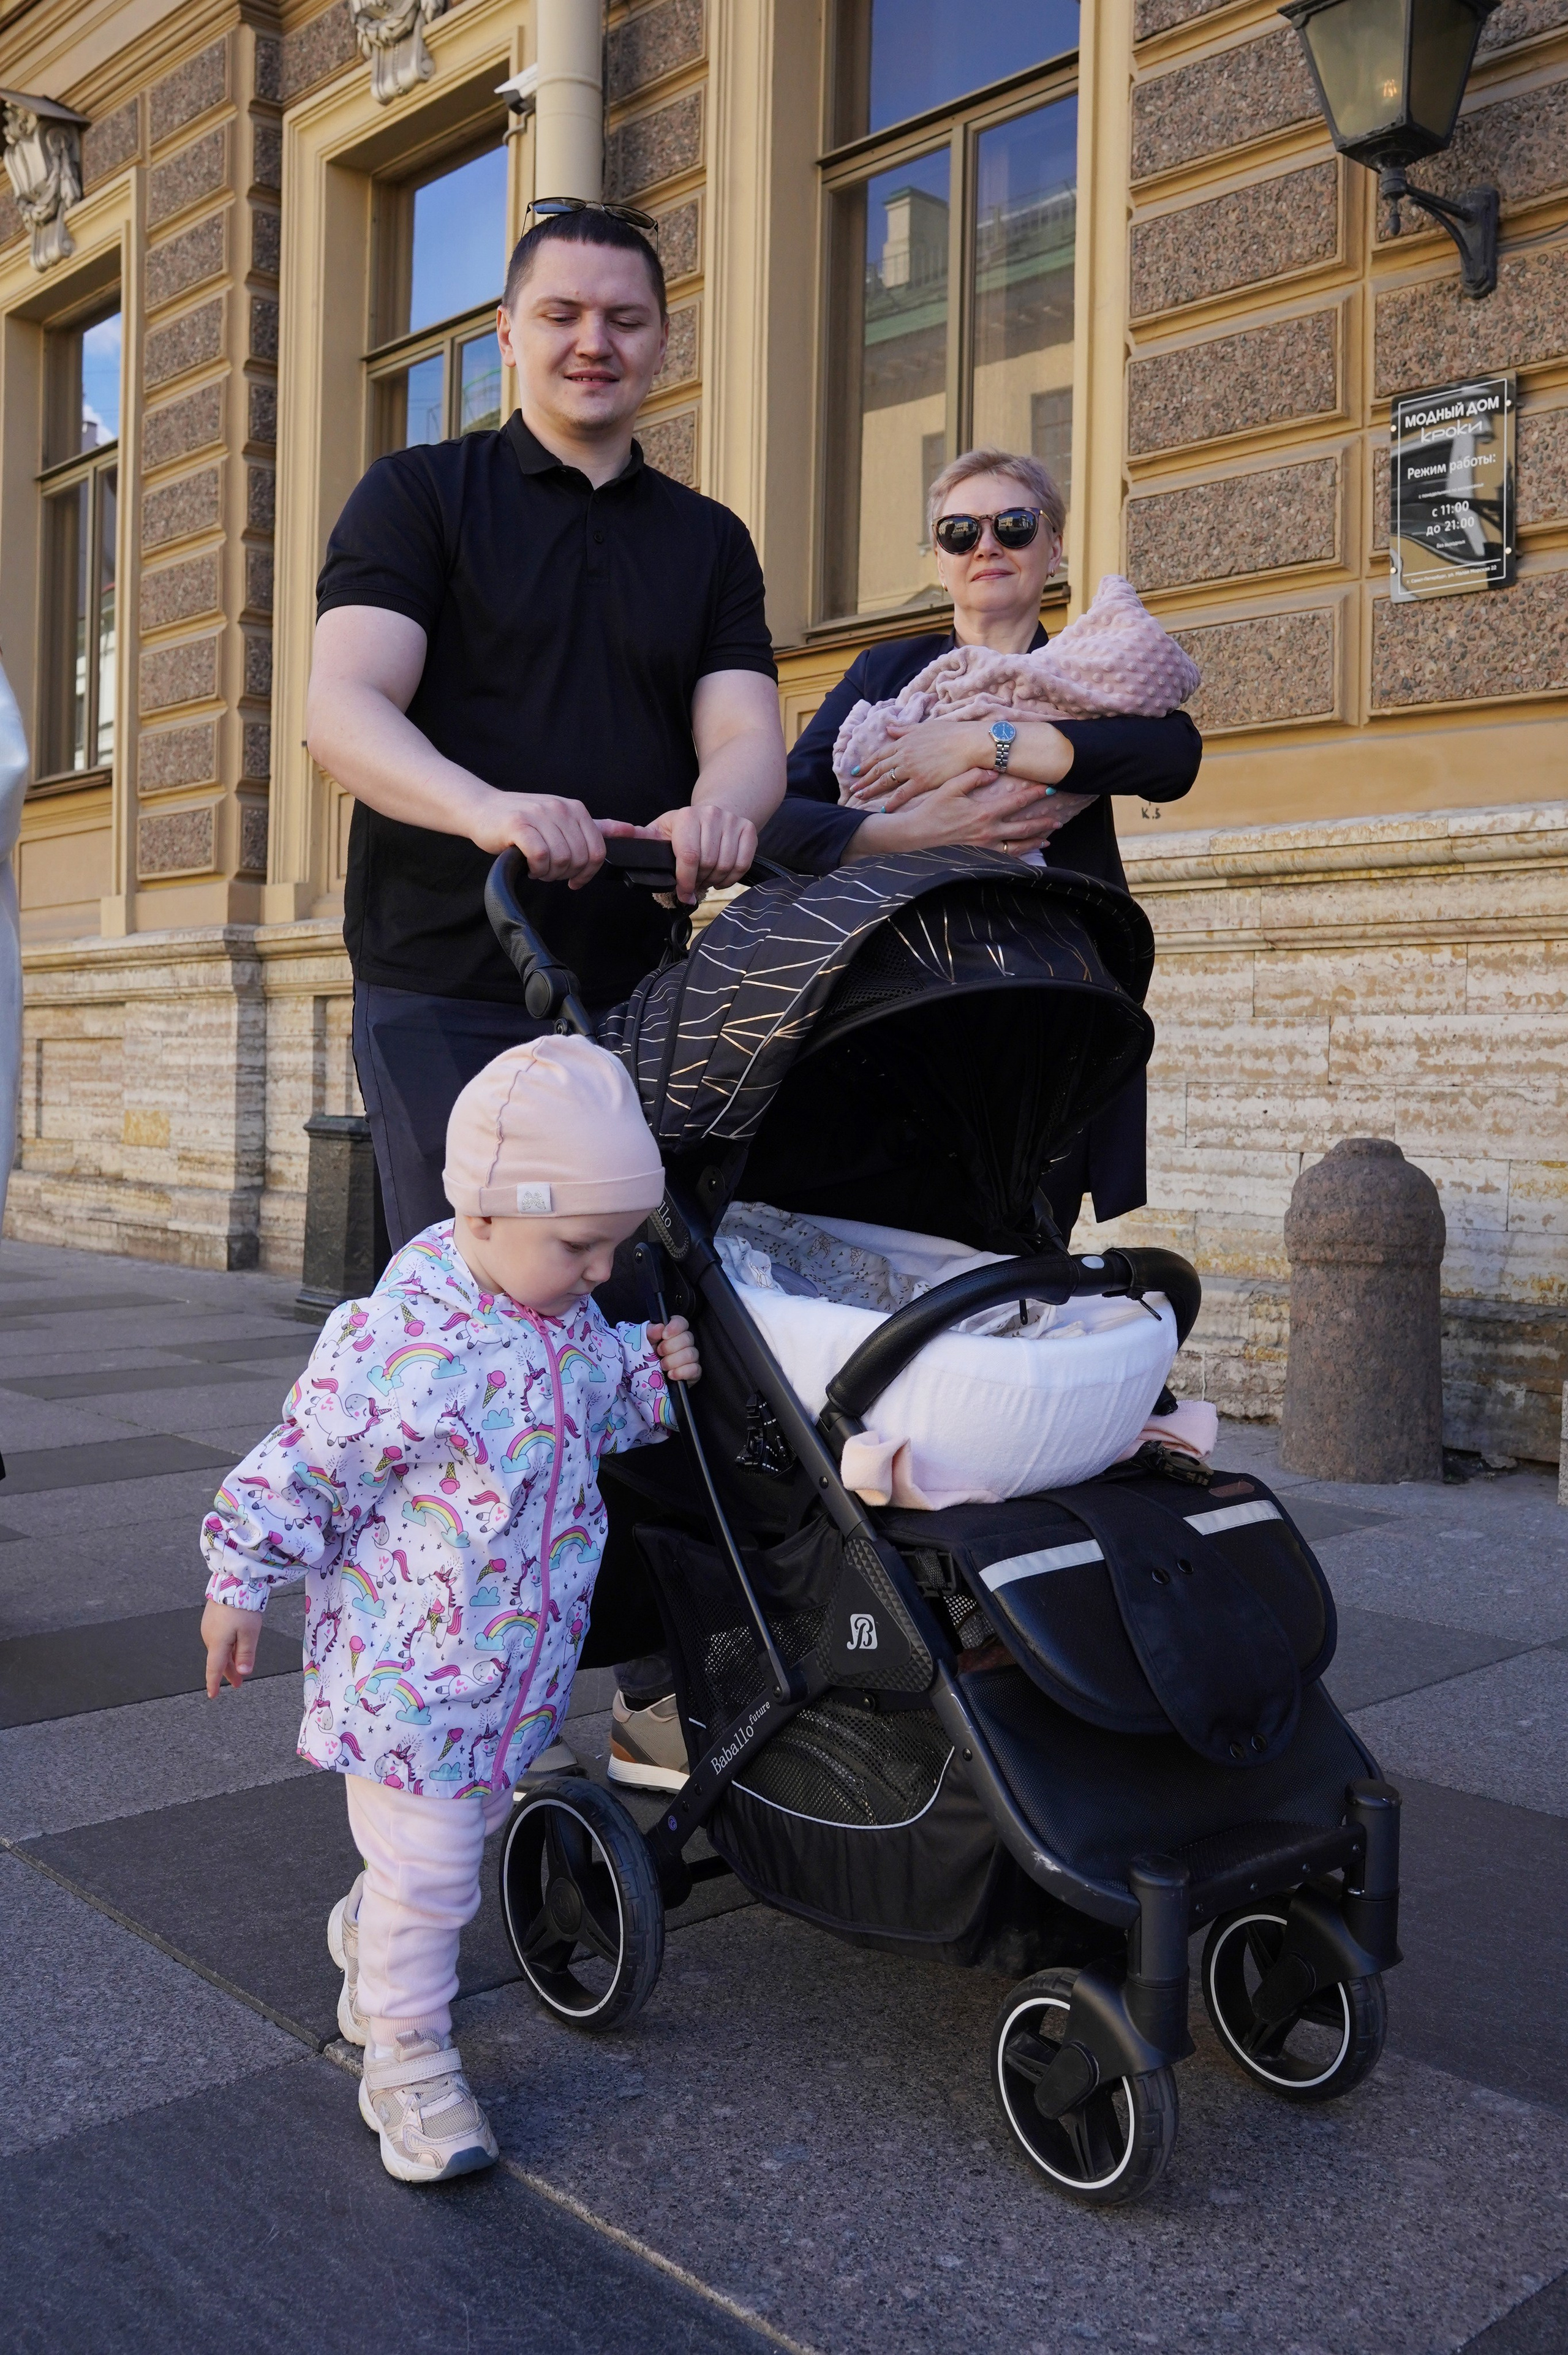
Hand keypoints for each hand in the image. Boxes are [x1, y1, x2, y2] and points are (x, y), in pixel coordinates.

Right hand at [202, 1599, 263, 1697]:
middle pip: (218, 1660)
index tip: (212, 1696)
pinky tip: (235, 1647)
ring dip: (229, 1659)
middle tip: (237, 1684)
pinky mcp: (211, 1619)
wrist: (233, 1581)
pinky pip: (219, 1639)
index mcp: (217, 1643)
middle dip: (228, 1672)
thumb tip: (243, 1672)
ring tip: (239, 1668)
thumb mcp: (249, 1632)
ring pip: (219, 1649)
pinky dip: (226, 1647)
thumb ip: (245, 1654)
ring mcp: (209, 1627)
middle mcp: (209, 1637)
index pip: (213, 1669)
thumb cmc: (242, 1607)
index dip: (213, 1684)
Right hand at [468, 790, 607, 888]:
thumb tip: (633, 830)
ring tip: (539, 869)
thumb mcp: (564, 820)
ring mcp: (539, 815)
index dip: (588, 872)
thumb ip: (598, 828)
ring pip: (561, 859)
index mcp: (575, 809)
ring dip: (550, 873)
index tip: (575, 879)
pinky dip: (537, 869)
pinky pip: (540, 856)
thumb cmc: (523, 820)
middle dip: (566, 874)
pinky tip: (530, 867)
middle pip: (579, 858)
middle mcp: (560, 808)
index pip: (598, 851)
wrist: (483, 809)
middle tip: (550, 873)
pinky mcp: (518, 825)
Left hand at [637, 804, 757, 905]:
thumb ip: (643, 839)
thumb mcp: (661, 829)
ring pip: (726, 865)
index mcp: (687, 817)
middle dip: (700, 881)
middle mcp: (711, 815)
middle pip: (708, 864)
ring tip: (706, 879)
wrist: (716, 811)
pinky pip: (743, 863)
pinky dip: (732, 877)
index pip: (688, 856)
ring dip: (715, 880)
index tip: (683, 894)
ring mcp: (732, 821)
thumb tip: (621, 841)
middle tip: (694, 884)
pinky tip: (721, 877)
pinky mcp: (748, 829)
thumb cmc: (685, 827)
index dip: (685, 881)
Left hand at [649, 1315, 700, 1385]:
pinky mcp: (694, 1372)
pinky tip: (671, 1374)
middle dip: (671, 1346)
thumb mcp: (642, 1343)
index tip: (664, 1335)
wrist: (646, 1379)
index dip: (675, 1327)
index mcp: (673, 1332)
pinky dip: (682, 1372)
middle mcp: (685, 1343)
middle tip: (659, 1352)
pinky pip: (695, 1369)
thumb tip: (659, 1327)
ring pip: (691, 1354)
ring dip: (674, 1360)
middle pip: (688, 1338)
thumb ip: (649, 1332)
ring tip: (662, 1366)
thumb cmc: (645, 1358)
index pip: (682, 1322)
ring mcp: (691, 1358)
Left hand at [846, 718, 992, 805]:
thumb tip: (889, 728)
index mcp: (904, 742)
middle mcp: (904, 755)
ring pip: (886, 782)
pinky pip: (902, 794)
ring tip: (860, 797)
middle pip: (879, 769)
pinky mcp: (922, 782)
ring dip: (872, 790)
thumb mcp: (925, 727)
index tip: (856, 771)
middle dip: (864, 779)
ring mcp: (911, 769)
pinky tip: (883, 809)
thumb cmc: (952, 733)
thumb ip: (905, 729)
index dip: (866, 764)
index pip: (880, 755)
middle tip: (853, 787)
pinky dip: (891, 802)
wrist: (969, 743)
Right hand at [849, 772, 1096, 859]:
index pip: (1016, 802)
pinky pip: (1005, 857)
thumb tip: (993, 770)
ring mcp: (985, 846)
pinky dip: (1019, 855)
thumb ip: (972, 777)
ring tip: (1049, 837)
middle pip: (1024, 828)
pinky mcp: (979, 854)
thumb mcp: (949, 787)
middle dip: (1042, 822)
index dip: (1033, 794)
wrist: (916, 835)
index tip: (1048, 787)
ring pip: (1017, 846)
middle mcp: (989, 831)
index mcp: (984, 812)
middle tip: (1058, 818)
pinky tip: (1028, 853)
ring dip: (1035, 841)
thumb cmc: (931, 809)